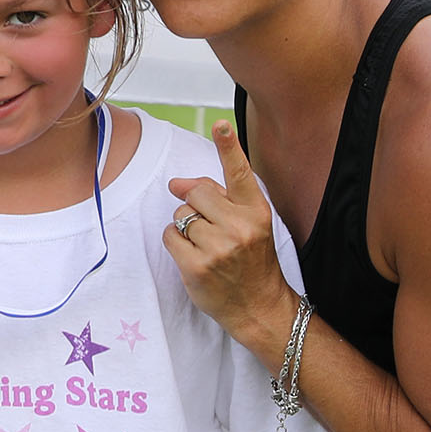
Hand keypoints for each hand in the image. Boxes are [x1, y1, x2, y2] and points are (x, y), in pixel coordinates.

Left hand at [167, 124, 296, 357]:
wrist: (261, 307)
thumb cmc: (252, 261)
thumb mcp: (249, 225)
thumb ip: (221, 199)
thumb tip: (177, 182)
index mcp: (256, 211)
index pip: (239, 173)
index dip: (229, 146)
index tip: (220, 124)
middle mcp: (240, 226)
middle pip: (196, 192)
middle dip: (194, 205)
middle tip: (210, 227)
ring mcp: (218, 247)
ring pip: (180, 214)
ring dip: (185, 227)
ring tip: (206, 247)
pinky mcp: (197, 266)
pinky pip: (169, 236)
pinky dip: (176, 244)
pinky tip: (194, 258)